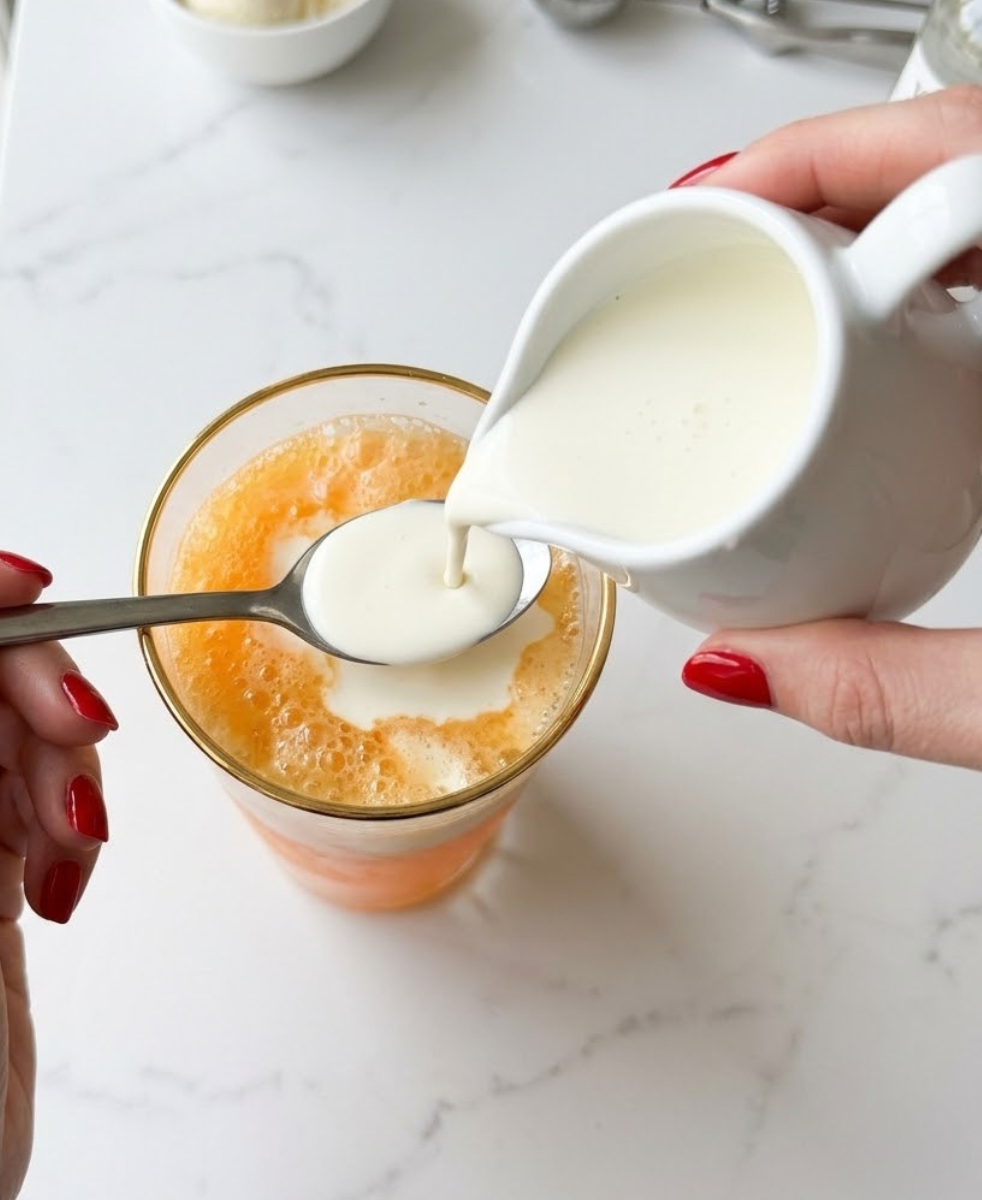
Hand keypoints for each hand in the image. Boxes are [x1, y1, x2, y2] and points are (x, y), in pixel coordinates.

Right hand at [673, 86, 981, 769]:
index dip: (820, 157)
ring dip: (880, 211)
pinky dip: (942, 259)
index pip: (969, 162)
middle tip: (723, 233)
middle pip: (972, 143)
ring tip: (783, 263)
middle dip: (823, 173)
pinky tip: (889, 314)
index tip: (720, 205)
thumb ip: (898, 688)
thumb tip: (748, 662)